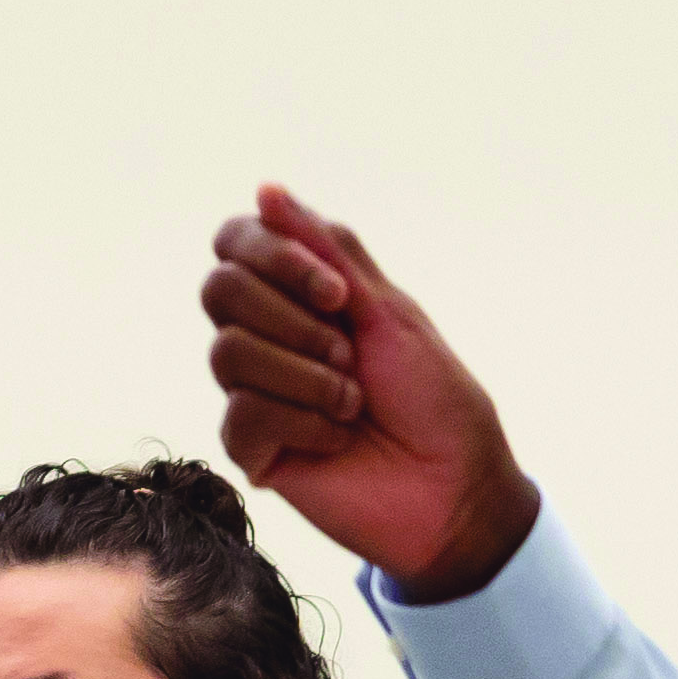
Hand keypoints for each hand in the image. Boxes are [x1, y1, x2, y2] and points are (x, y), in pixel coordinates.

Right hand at [203, 187, 539, 602]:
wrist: (457, 489)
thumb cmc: (436, 400)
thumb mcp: (389, 310)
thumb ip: (328, 250)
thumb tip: (267, 189)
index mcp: (299, 294)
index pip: (237, 242)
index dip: (276, 257)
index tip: (337, 295)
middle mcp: (269, 337)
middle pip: (220, 290)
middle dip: (293, 321)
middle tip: (350, 355)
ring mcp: (257, 393)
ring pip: (227, 353)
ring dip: (306, 376)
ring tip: (352, 403)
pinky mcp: (255, 450)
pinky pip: (242, 415)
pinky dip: (303, 424)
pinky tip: (337, 441)